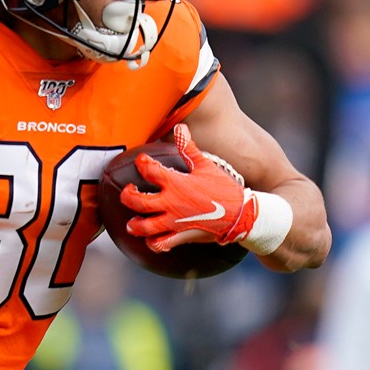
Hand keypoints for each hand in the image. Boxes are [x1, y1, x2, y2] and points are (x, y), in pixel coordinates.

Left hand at [121, 124, 257, 251]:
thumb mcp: (206, 165)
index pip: (150, 170)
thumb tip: (180, 126)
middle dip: (128, 196)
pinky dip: (154, 243)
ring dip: (135, 224)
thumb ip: (189, 147)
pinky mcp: (181, 236)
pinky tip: (151, 239)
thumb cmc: (224, 188)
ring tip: (132, 222)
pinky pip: (161, 243)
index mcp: (176, 183)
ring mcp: (174, 222)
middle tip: (128, 192)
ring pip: (145, 227)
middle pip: (138, 202)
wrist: (241, 215)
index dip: (142, 163)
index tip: (142, 160)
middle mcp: (171, 204)